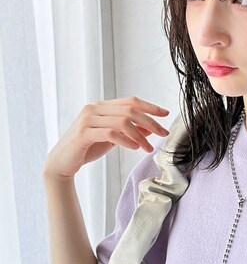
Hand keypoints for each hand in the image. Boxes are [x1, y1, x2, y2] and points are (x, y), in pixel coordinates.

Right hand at [43, 95, 169, 180]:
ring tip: (148, 148)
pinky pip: (111, 133)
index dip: (150, 106)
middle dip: (150, 122)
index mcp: (101, 106)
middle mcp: (94, 108)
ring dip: (140, 135)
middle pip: (129, 110)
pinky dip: (126, 140)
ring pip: (122, 121)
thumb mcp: (113, 138)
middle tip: (163, 134)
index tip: (166, 114)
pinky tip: (135, 148)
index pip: (130, 101)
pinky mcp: (83, 133)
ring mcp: (87, 119)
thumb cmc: (88, 148)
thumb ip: (129, 130)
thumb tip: (151, 128)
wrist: (63, 162)